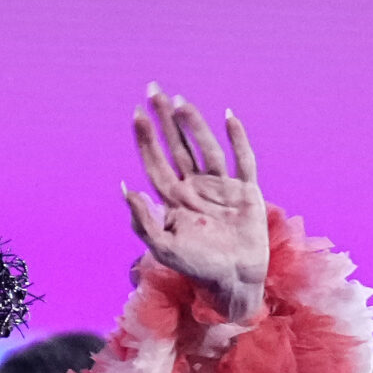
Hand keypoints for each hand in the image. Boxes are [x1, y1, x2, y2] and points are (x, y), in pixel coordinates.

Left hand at [125, 85, 268, 323]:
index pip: (156, 162)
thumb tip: (127, 188)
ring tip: (180, 102)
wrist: (233, 283)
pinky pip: (242, 160)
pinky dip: (237, 139)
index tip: (136, 114)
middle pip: (176, 146)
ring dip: (193, 125)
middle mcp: (195, 187)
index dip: (146, 139)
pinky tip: (228, 117)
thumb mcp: (164, 248)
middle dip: (164, 119)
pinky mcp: (246, 192)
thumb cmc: (197, 268)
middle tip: (154, 89)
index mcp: (174, 199)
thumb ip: (144, 221)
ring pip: (205, 148)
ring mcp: (221, 187)